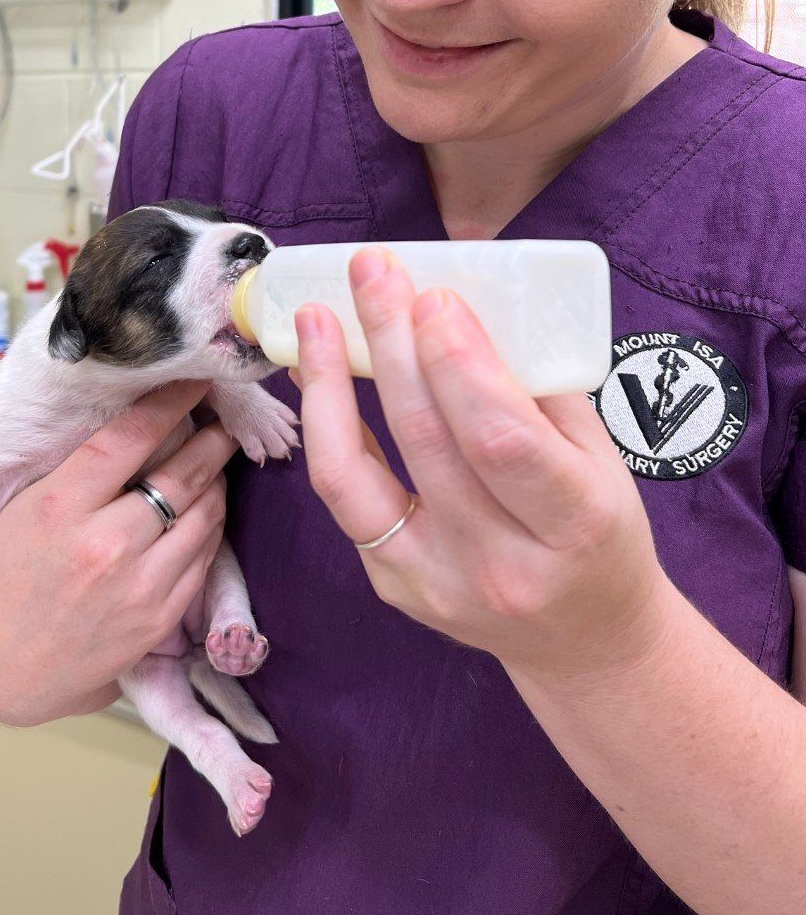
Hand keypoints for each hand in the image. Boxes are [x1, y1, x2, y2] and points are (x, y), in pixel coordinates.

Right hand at [0, 378, 236, 725]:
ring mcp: (140, 585)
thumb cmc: (1, 579)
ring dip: (217, 476)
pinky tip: (206, 504)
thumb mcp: (18, 510)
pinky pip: (206, 554)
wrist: (4, 673)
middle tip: (219, 414)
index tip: (191, 378)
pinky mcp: (161, 617)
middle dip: (210, 435)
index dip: (170, 400)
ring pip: (204, 510)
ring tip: (217, 454)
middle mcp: (106, 545)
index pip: (131, 435)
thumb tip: (127, 418)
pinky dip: (212, 521)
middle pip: (181, 471)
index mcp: (61, 507)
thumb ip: (73, 468)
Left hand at [291, 246, 674, 686]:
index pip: (500, 439)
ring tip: (316, 318)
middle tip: (371, 272)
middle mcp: (501, 563)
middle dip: (391, 343)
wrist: (584, 642)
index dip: (458, 363)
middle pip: (425, 442)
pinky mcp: (393, 585)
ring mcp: (436, 582)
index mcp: (575, 522)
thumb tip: (461, 305)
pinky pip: (346, 496)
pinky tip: (318, 374)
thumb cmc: (598, 531)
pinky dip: (327, 428)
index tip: (434, 297)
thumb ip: (537, 390)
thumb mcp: (600, 459)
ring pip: (356, 476)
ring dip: (327, 385)